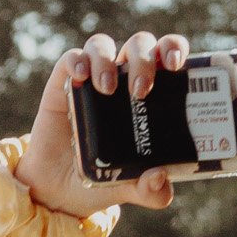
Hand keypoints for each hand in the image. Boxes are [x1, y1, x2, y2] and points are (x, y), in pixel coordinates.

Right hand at [16, 32, 193, 218]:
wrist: (60, 192)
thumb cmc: (103, 181)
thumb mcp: (131, 189)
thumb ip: (151, 191)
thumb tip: (160, 178)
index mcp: (150, 94)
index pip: (166, 56)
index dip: (173, 48)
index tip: (176, 65)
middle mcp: (122, 80)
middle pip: (139, 45)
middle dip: (144, 59)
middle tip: (141, 90)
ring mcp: (92, 81)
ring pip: (103, 45)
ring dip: (107, 59)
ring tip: (107, 89)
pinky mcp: (64, 86)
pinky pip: (71, 59)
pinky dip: (77, 61)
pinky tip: (81, 76)